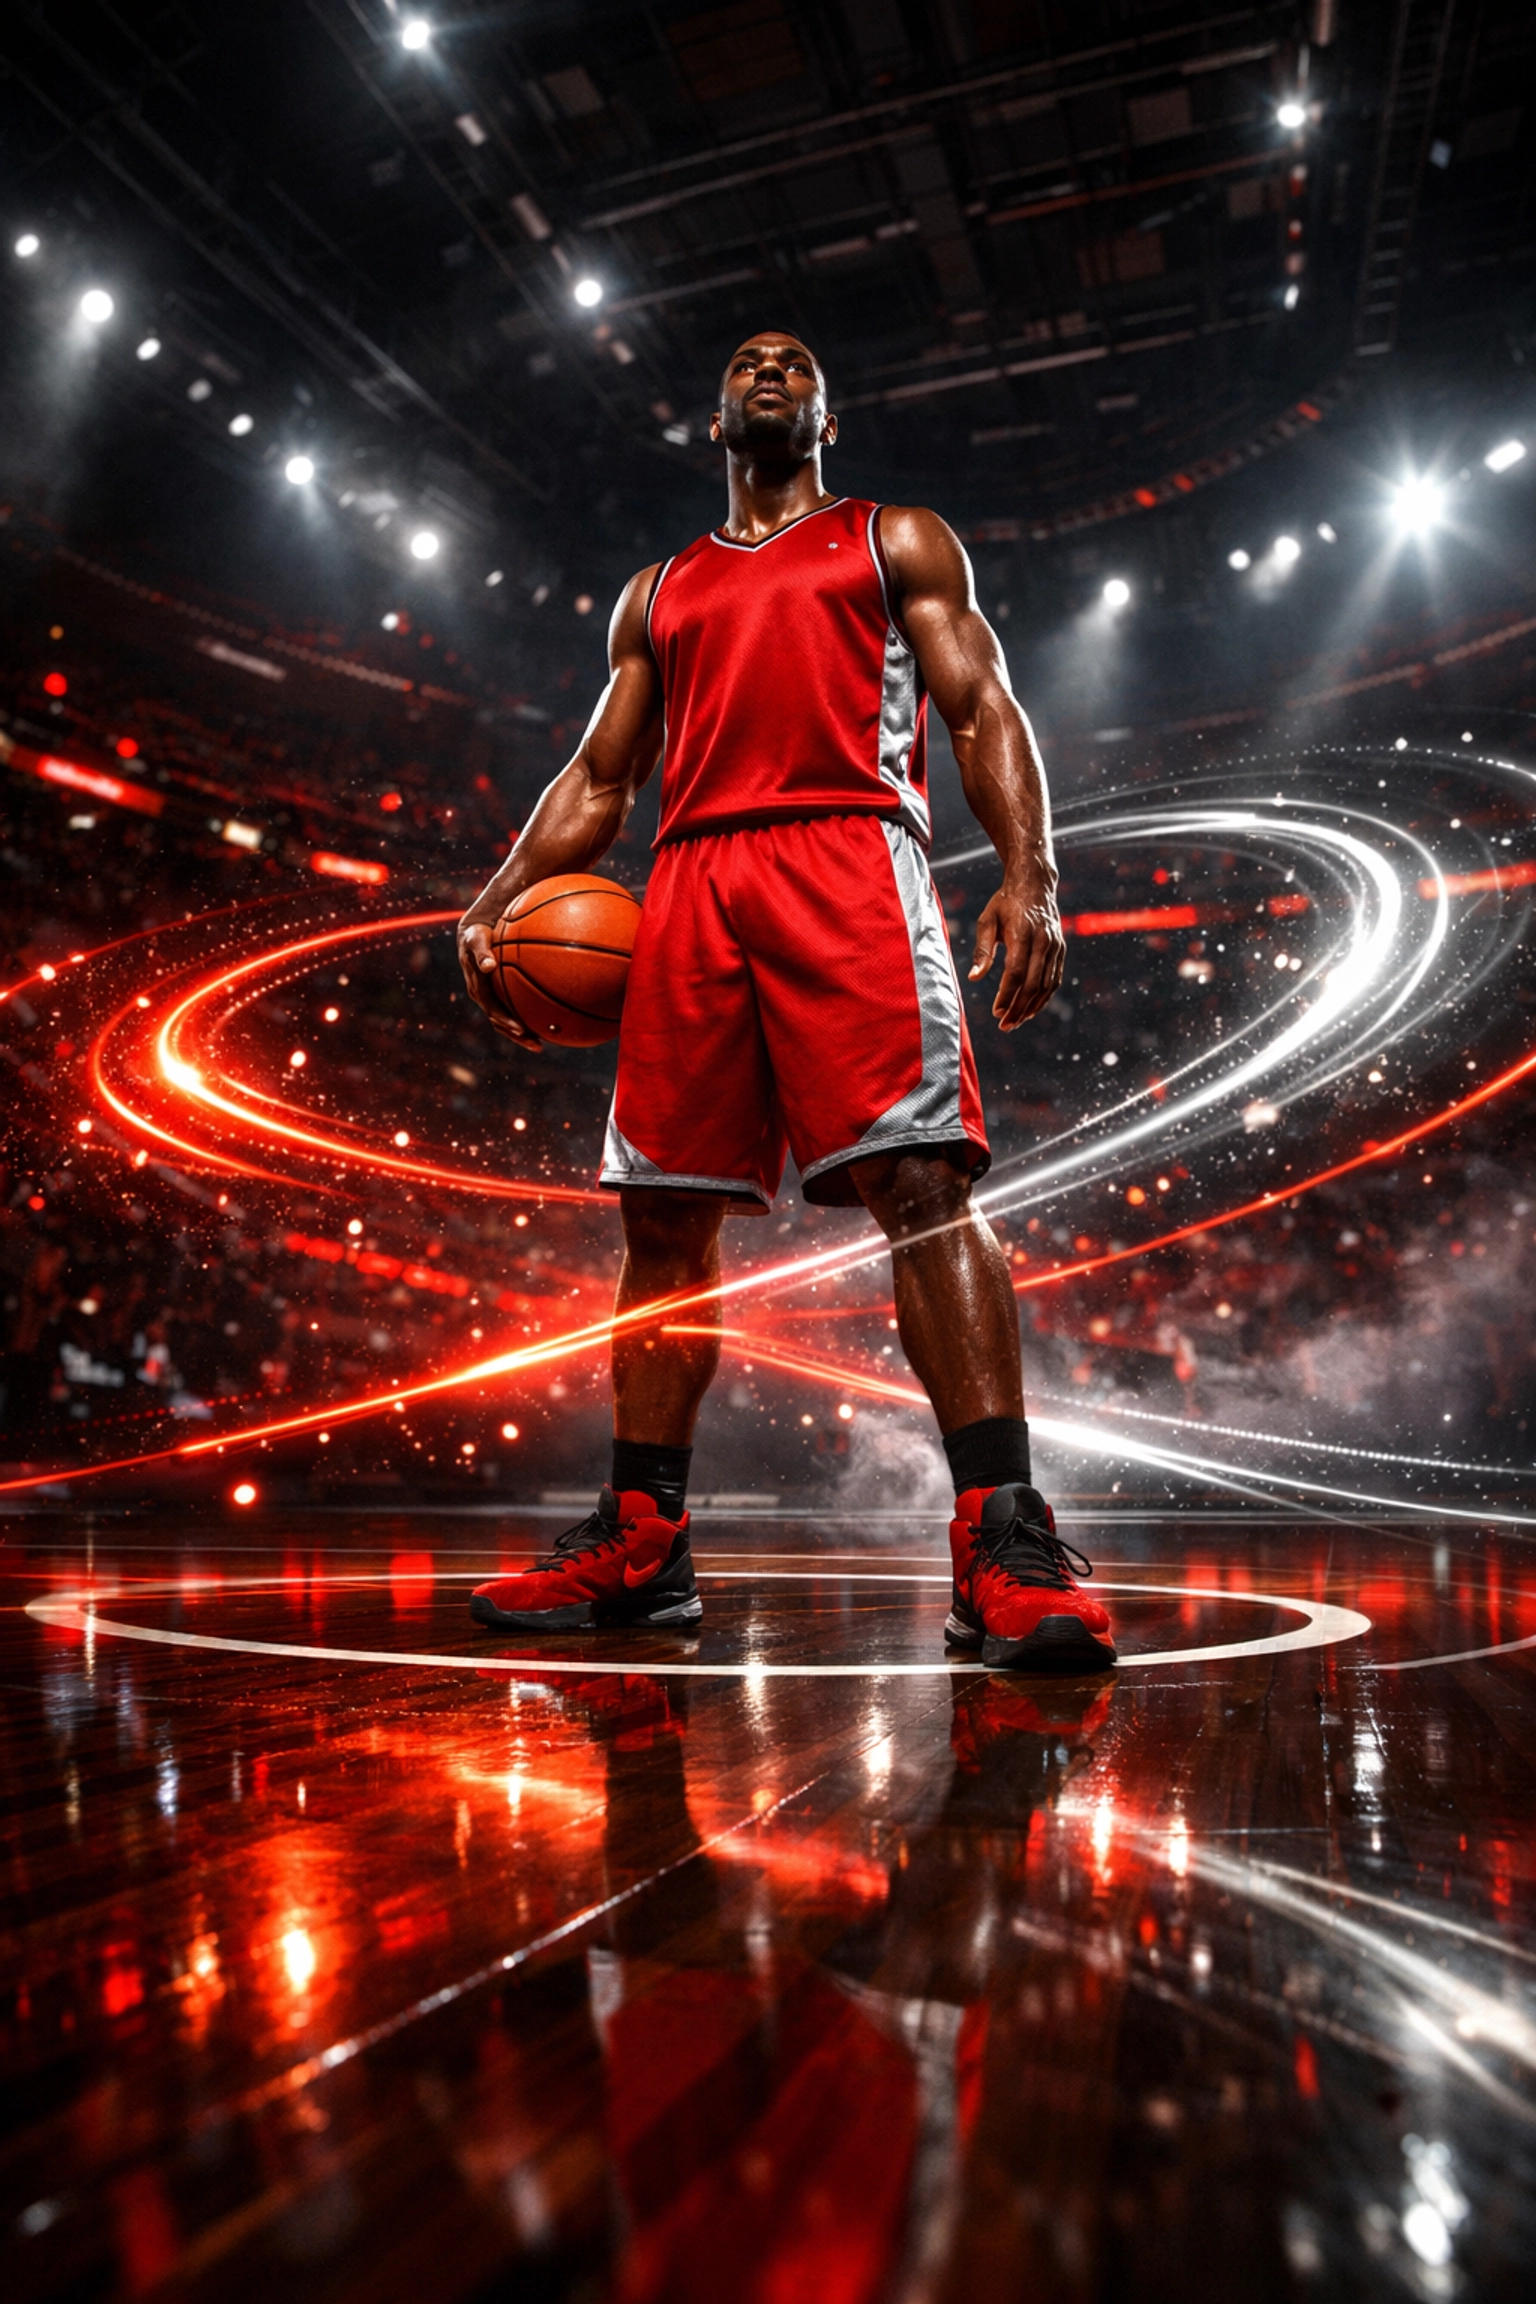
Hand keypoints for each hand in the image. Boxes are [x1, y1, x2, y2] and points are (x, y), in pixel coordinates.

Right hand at [457, 913, 541, 1045]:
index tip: (522, 1029)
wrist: (472, 933)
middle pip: (501, 1023)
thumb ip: (482, 953)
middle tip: (537, 1045)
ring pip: (506, 1022)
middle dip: (518, 1035)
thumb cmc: (477, 934)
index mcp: (478, 989)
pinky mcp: (498, 994)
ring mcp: (491, 998)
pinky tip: (544, 1021)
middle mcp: (484, 998)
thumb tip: (489, 965)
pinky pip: (512, 1009)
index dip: (506, 1021)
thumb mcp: (476, 940)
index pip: (492, 1011)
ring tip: (541, 1044)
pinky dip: (526, 1018)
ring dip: (522, 1034)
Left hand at [968, 882, 1065, 1029]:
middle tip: (1005, 1025)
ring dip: (1032, 1007)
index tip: (996, 1012)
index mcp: (1023, 933)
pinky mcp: (1061, 949)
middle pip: (1033, 983)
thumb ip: (981, 949)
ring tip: (1016, 1021)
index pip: (1016, 972)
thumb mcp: (987, 920)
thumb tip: (973, 977)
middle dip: (1019, 1008)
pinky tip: (1031, 1008)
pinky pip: (1055, 979)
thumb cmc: (1005, 902)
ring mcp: (1055, 945)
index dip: (1007, 995)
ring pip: (1047, 985)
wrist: (1034, 883)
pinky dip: (1044, 997)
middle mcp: (1043, 941)